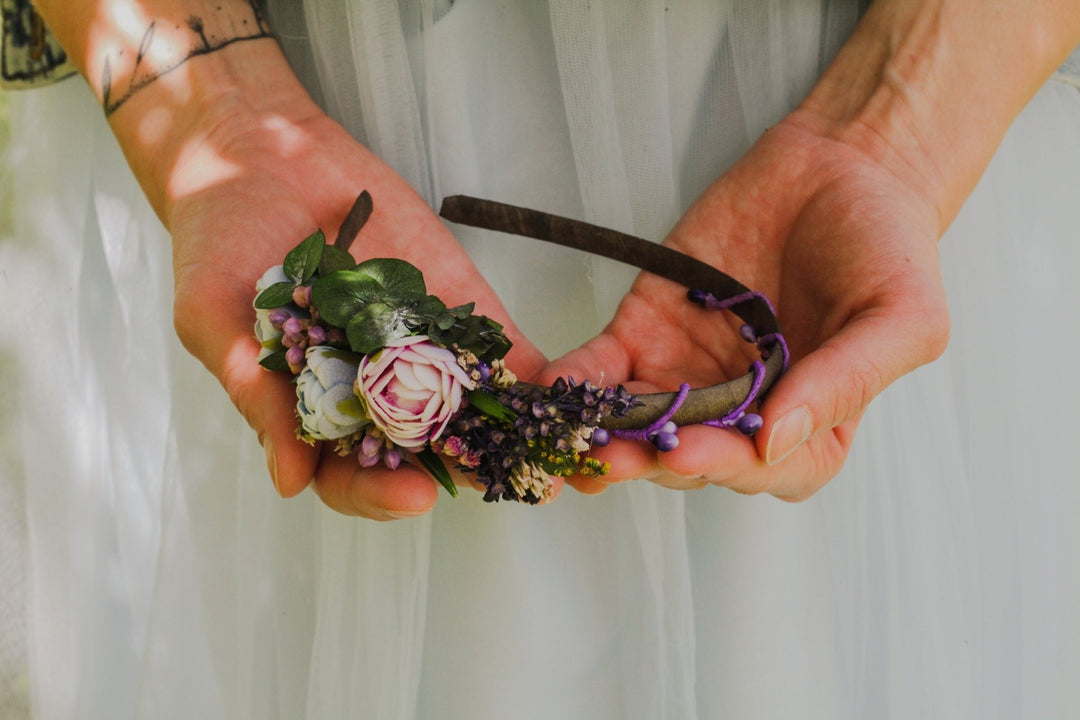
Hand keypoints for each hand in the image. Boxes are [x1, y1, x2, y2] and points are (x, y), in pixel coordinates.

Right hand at [167, 105, 547, 517]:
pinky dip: (536, 377)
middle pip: (424, 455)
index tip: (416, 493)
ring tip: (561, 457)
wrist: (259, 151)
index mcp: (313, 412)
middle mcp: (371, 393)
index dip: (381, 493)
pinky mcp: (455, 307)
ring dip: (520, 438)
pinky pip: (500, 352)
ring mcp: (418, 351)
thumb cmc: (217, 242)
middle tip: (512, 483)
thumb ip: (255, 392)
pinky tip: (569, 393)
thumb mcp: (215, 318)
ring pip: (474, 414)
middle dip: (470, 472)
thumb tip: (290, 482)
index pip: (350, 476)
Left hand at [549, 114, 949, 499]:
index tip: (689, 451)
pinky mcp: (647, 335)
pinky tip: (554, 388)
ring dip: (604, 436)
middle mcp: (743, 413)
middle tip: (613, 455)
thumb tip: (775, 441)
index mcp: (809, 428)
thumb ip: (845, 382)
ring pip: (638, 426)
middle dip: (650, 459)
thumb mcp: (899, 318)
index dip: (723, 464)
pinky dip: (578, 382)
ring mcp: (689, 377)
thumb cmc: (886, 247)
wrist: (840, 167)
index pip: (761, 467)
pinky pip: (605, 370)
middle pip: (690, 456)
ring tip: (574, 435)